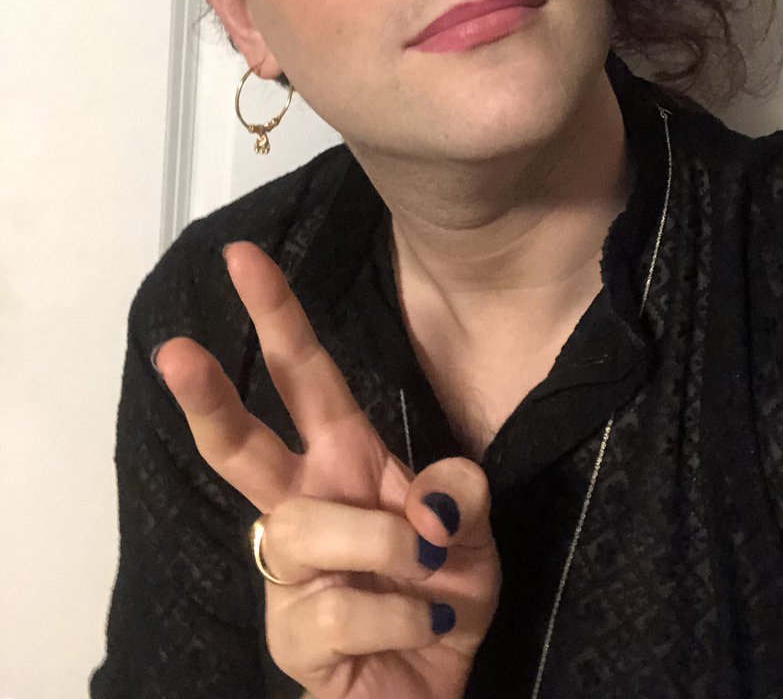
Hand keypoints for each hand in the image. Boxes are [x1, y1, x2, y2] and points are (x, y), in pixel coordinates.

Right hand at [154, 241, 500, 698]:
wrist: (432, 690)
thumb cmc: (441, 599)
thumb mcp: (475, 537)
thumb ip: (461, 499)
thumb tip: (432, 500)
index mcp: (346, 460)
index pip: (308, 378)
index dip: (278, 316)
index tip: (243, 258)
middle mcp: (307, 504)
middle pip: (240, 445)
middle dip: (209, 395)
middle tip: (175, 350)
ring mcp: (290, 573)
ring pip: (306, 526)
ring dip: (381, 544)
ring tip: (429, 573)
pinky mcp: (291, 636)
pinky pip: (336, 607)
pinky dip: (399, 613)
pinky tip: (420, 626)